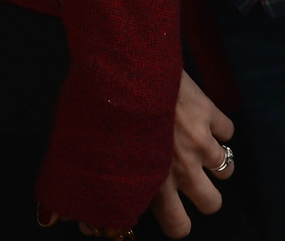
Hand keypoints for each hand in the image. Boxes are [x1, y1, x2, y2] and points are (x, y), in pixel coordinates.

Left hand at [42, 70, 230, 237]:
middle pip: (212, 204)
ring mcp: (201, 141)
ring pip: (227, 170)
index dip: (176, 223)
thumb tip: (56, 220)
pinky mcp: (210, 113)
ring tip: (199, 149)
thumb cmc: (101, 104)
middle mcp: (183, 168)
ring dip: (215, 162)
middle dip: (204, 196)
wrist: (125, 61)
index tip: (170, 210)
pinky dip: (218, 127)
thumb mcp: (87, 150)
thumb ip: (85, 185)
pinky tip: (202, 119)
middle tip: (189, 180)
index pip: (178, 227)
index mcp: (153, 182)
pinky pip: (228, 131)